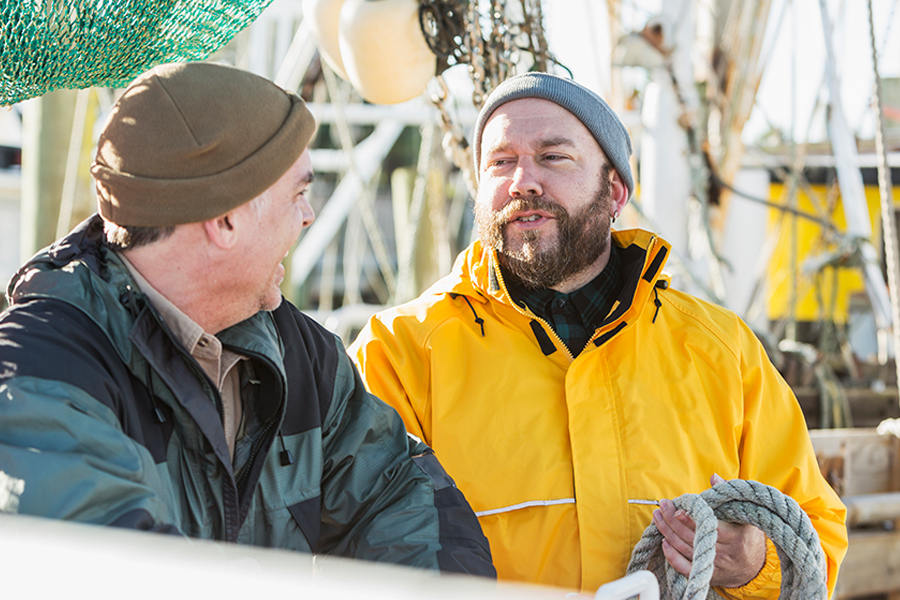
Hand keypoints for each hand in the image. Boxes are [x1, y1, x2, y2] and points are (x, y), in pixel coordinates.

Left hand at [652, 474, 767, 588]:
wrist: (757, 566)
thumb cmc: (748, 534)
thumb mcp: (745, 514)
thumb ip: (728, 495)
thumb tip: (713, 477)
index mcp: (735, 537)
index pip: (709, 528)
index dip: (691, 520)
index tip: (677, 509)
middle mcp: (724, 553)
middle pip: (692, 537)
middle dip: (673, 521)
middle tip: (662, 506)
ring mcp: (714, 566)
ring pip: (685, 549)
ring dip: (668, 533)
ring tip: (658, 516)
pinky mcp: (707, 575)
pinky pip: (685, 568)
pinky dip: (672, 556)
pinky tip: (664, 542)